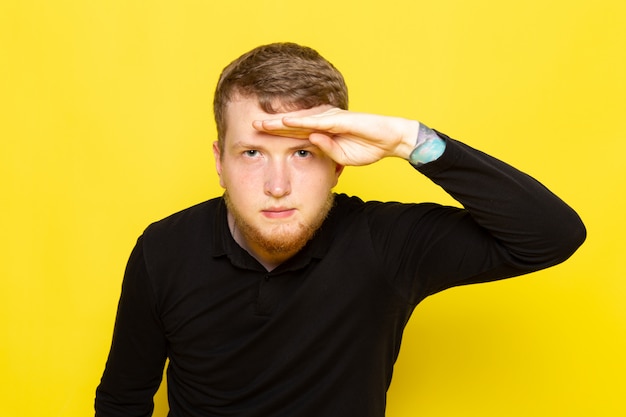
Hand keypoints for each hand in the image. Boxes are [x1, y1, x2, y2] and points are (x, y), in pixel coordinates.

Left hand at [252, 108, 419, 165]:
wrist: (390, 140)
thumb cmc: (368, 147)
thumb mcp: (341, 156)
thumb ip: (326, 149)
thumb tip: (311, 141)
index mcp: (323, 129)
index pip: (295, 130)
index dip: (276, 132)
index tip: (258, 136)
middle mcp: (324, 120)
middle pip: (292, 121)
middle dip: (272, 124)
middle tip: (251, 125)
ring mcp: (331, 118)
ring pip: (300, 118)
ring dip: (280, 120)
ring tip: (261, 123)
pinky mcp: (340, 119)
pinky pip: (316, 120)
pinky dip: (300, 120)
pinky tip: (285, 121)